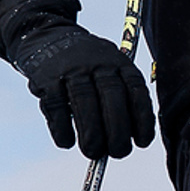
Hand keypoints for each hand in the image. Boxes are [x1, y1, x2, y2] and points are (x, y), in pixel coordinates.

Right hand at [0, 17, 154, 158]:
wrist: (49, 38)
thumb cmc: (88, 67)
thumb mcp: (111, 69)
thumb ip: (122, 98)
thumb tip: (128, 139)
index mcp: (119, 63)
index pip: (136, 90)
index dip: (142, 118)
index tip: (143, 142)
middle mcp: (98, 62)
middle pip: (112, 96)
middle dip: (118, 130)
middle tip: (119, 152)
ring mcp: (71, 68)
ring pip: (84, 102)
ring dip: (91, 133)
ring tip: (93, 152)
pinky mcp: (47, 78)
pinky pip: (56, 107)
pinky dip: (62, 129)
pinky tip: (67, 142)